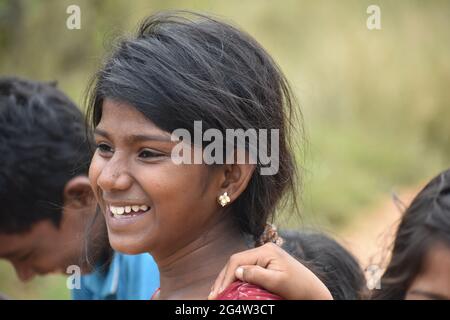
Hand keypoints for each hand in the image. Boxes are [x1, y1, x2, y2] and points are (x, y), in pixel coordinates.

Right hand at [208, 242, 332, 299]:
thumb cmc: (299, 288)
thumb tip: (238, 272)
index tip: (218, 293)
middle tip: (213, 296)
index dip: (226, 276)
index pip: (238, 260)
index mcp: (266, 251)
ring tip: (217, 293)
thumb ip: (257, 275)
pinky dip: (235, 279)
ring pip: (239, 266)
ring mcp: (264, 257)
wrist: (314, 292)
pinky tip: (228, 289)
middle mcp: (263, 250)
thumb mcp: (278, 282)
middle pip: (236, 262)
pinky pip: (245, 270)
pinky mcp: (265, 265)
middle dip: (223, 278)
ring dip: (227, 279)